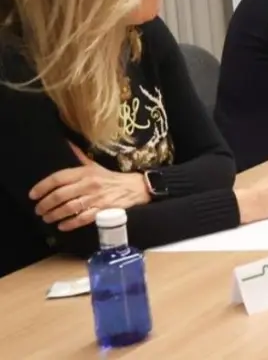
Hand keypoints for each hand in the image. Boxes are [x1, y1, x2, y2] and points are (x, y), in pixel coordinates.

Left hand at [30, 145, 150, 230]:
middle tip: (38, 210)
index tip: (32, 195)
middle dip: (46, 204)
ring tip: (47, 218)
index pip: (59, 178)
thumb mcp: (94, 165)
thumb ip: (78, 156)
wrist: (135, 188)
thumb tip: (66, 142)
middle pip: (61, 195)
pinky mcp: (103, 210)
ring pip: (69, 208)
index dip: (42, 187)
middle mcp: (89, 184)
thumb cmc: (110, 178)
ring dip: (54, 215)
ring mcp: (96, 198)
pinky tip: (61, 226)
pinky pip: (83, 218)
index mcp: (85, 172)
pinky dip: (70, 223)